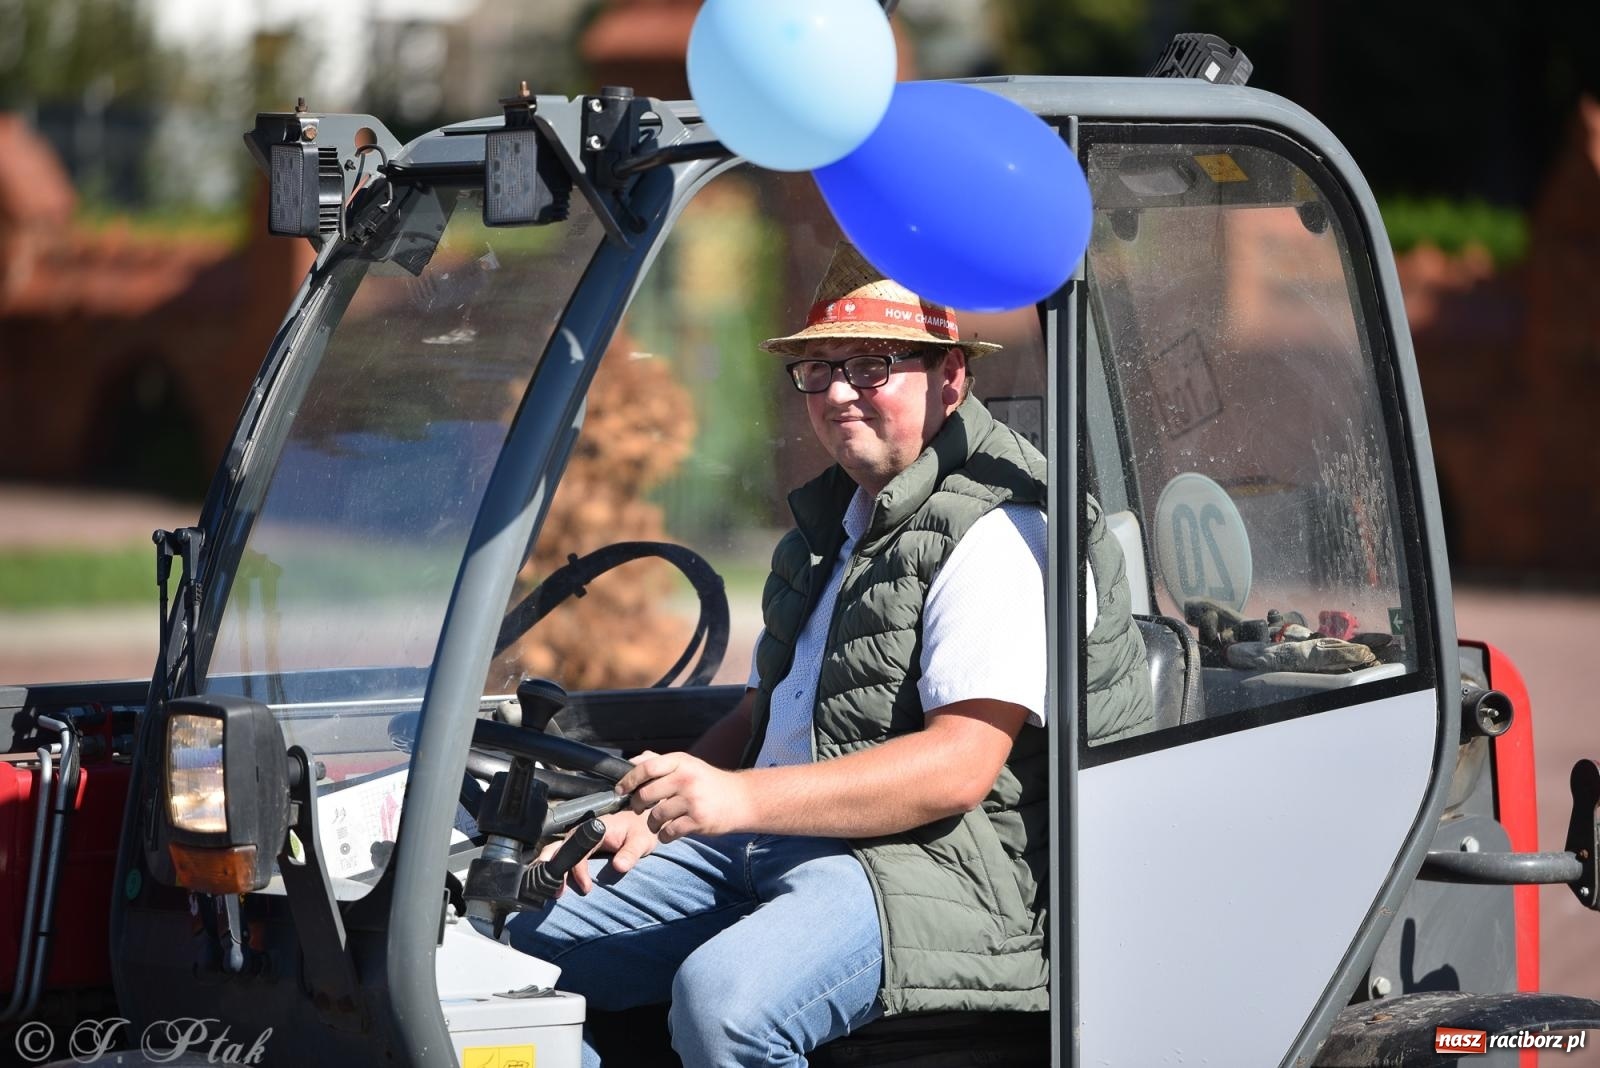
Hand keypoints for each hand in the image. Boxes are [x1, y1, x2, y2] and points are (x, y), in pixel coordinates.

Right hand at [534, 809, 659, 895]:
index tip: (586, 888)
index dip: (579, 871)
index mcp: (595, 829)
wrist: (642, 822)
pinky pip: (563, 856)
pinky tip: (557, 884)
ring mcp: (579, 839)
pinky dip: (556, 868)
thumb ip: (631, 853)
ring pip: (557, 852)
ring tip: (554, 891)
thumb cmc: (641, 830)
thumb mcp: (641, 841)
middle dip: (553, 869)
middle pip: (559, 849)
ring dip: (551, 869)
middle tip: (557, 892)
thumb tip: (619, 866)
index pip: (579, 851)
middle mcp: (582, 833)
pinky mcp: (579, 846)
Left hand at [616, 751, 753, 842]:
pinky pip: (669, 831)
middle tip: (639, 808)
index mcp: (681, 762)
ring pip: (656, 815)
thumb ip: (660, 762)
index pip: (647, 767)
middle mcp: (686, 778)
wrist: (742, 799)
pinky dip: (664, 835)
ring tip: (657, 822)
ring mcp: (693, 800)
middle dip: (637, 804)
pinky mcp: (698, 820)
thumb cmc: (709, 782)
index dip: (629, 779)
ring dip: (652, 823)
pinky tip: (669, 832)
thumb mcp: (688, 765)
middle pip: (646, 794)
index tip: (620, 790)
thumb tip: (631, 762)